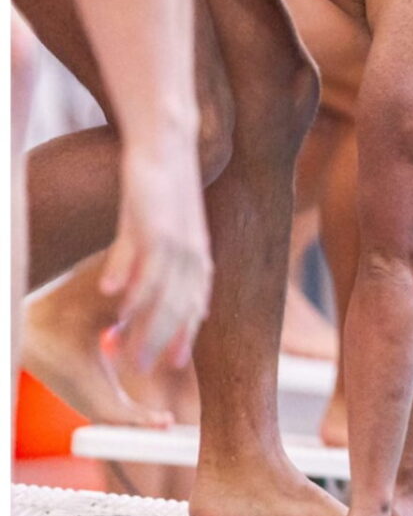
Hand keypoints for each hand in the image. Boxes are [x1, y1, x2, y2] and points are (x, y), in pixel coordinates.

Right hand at [98, 159, 211, 370]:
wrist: (170, 147)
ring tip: (121, 346)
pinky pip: (142, 254)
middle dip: (159, 339)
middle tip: (139, 368)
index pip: (193, 306)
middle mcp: (193, 253)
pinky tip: (109, 297)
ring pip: (160, 288)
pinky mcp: (155, 220)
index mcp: (199, 258)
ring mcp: (175, 238)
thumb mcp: (161, 235)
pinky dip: (126, 276)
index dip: (184, 335)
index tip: (174, 366)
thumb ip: (153, 267)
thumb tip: (137, 301)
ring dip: (140, 320)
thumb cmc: (161, 194)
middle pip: (176, 306)